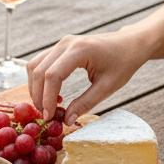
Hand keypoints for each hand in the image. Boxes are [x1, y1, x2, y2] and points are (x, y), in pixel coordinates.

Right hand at [26, 27, 148, 122]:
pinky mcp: (60, 47)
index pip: (52, 75)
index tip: (49, 116)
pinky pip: (40, 62)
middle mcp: (66, 43)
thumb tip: (66, 120)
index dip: (47, 98)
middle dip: (38, 96)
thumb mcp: (108, 87)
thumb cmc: (123, 63)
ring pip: (34, 66)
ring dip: (35, 88)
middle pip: (39, 71)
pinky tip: (51, 94)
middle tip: (46, 115)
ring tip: (47, 106)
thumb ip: (86, 103)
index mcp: (80, 50)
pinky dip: (40, 80)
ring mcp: (61, 43)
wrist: (129, 44)